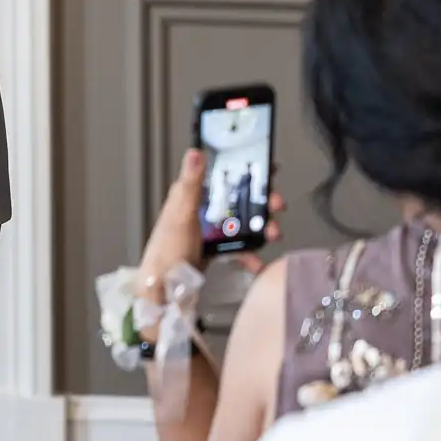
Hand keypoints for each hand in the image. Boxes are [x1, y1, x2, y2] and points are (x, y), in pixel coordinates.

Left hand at [140, 150, 286, 301]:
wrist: (163, 288)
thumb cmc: (167, 249)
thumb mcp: (181, 214)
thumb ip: (191, 186)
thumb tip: (195, 153)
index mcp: (190, 195)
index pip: (221, 174)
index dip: (244, 169)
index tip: (269, 167)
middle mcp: (201, 209)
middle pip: (238, 198)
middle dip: (262, 201)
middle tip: (277, 204)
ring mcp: (210, 229)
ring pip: (243, 222)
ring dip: (262, 228)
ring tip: (273, 234)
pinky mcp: (215, 248)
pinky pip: (239, 246)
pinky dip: (250, 254)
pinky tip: (257, 262)